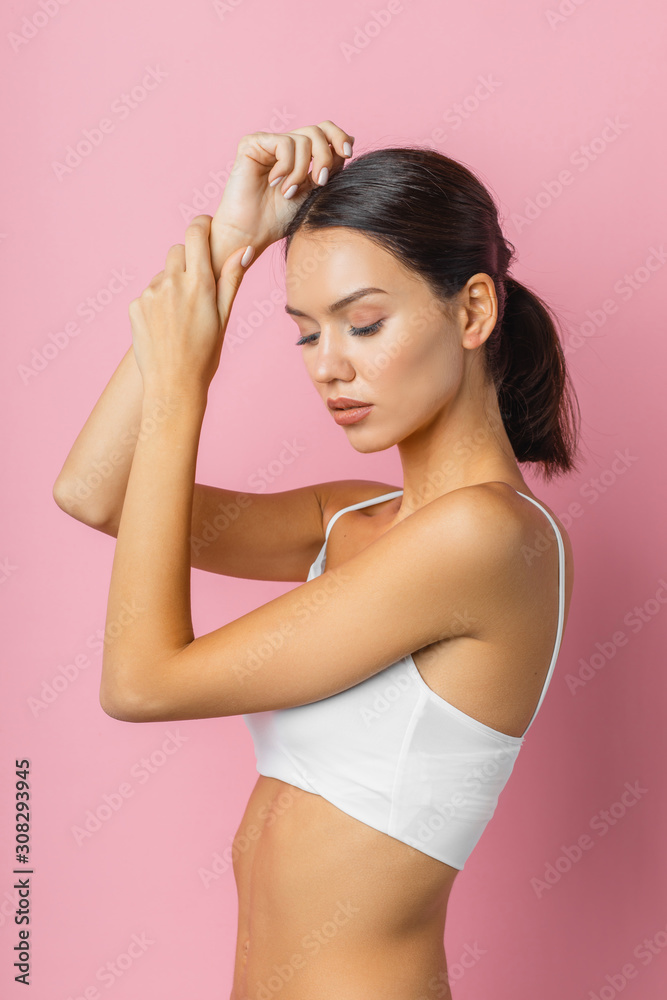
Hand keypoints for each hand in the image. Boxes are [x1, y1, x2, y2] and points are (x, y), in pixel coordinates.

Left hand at [129, 215, 249, 393]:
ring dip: (172, 285)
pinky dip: (157, 303)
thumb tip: (243, 249)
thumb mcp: (224, 317)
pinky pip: (149, 294)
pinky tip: (165, 327)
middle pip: (177, 250)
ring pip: (162, 274)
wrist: (173, 385)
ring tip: (181, 318)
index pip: (195, 233)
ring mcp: (150, 294)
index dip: (201, 226)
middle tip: (196, 289)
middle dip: (187, 261)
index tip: (205, 230)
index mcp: (199, 283)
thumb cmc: (205, 355)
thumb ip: (230, 279)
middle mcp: (172, 282)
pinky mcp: (135, 306)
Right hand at [210, 120, 354, 270]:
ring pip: (303, 140)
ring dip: (301, 171)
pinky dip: (286, 167)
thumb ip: (330, 166)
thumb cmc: (280, 218)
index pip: (325, 131)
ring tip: (288, 192)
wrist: (253, 233)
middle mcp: (285, 146)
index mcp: (300, 155)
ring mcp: (268, 143)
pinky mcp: (252, 143)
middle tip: (318, 183)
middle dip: (324, 157)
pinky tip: (274, 183)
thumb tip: (351, 139)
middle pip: (317, 130)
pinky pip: (284, 143)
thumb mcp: (314, 191)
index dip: (339, 137)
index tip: (348, 154)